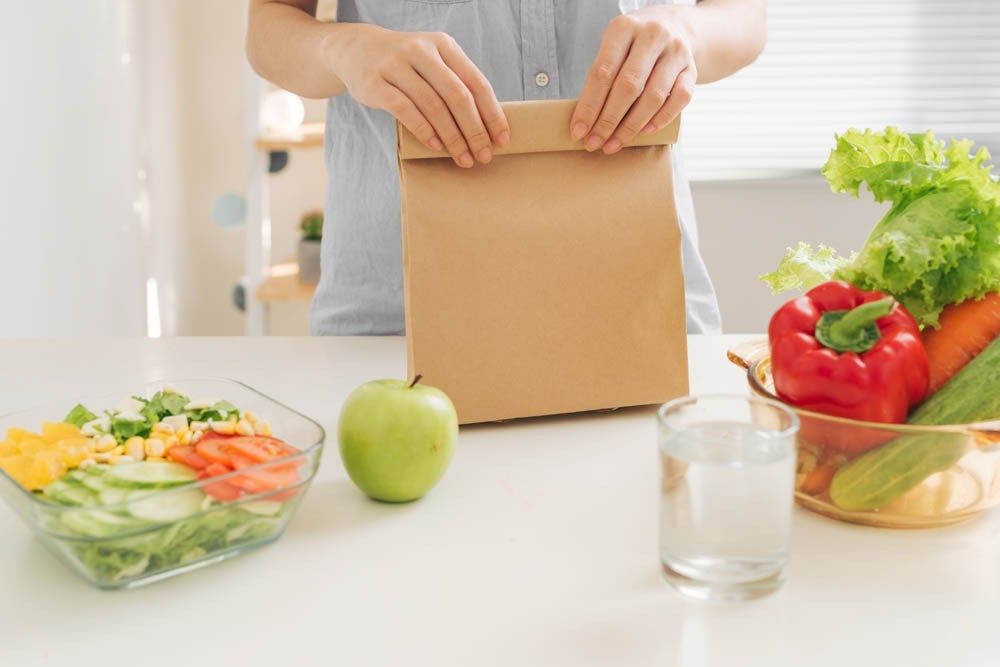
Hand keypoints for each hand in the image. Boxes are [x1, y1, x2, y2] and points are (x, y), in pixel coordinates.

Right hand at [327, 24, 509, 166]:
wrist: (356, 49)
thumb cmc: (406, 65)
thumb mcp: (433, 63)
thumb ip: (456, 84)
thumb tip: (487, 127)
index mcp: (444, 45)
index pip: (477, 83)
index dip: (492, 114)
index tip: (502, 140)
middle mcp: (422, 51)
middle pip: (458, 96)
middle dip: (474, 130)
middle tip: (484, 156)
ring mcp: (396, 65)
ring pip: (433, 106)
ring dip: (452, 137)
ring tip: (462, 158)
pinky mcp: (376, 83)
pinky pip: (405, 110)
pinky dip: (424, 131)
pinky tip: (436, 146)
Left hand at [570, 8, 695, 154]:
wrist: (673, 26)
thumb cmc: (632, 45)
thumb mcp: (613, 48)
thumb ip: (601, 78)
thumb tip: (585, 122)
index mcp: (624, 28)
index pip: (602, 73)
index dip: (589, 106)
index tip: (578, 131)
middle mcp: (652, 36)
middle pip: (628, 86)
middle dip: (608, 121)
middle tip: (594, 143)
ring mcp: (676, 51)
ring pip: (654, 96)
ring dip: (631, 126)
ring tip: (613, 144)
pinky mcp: (692, 68)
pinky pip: (680, 99)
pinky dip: (661, 119)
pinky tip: (644, 132)